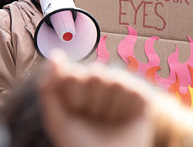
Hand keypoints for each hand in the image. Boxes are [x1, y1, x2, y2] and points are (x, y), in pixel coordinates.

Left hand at [37, 51, 154, 146]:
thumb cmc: (79, 145)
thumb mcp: (58, 120)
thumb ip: (50, 88)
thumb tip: (55, 55)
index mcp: (79, 83)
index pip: (73, 73)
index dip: (72, 97)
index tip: (74, 113)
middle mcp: (101, 82)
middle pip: (95, 75)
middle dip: (91, 102)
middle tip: (93, 119)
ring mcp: (122, 88)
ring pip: (114, 80)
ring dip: (108, 106)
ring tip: (108, 120)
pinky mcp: (142, 96)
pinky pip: (133, 88)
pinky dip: (127, 106)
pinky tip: (124, 118)